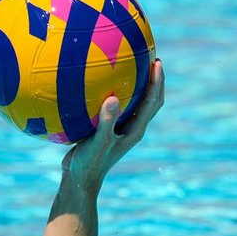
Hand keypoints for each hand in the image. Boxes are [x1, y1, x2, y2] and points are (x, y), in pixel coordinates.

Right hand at [61, 59, 164, 189]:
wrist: (79, 179)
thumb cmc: (90, 164)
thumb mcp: (98, 142)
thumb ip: (106, 122)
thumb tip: (114, 98)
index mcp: (135, 130)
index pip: (153, 102)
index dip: (157, 82)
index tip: (157, 62)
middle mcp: (131, 127)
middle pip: (150, 99)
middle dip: (153, 79)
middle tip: (150, 56)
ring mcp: (119, 128)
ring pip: (134, 101)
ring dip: (135, 83)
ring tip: (128, 61)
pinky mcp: (106, 128)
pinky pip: (113, 105)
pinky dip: (112, 91)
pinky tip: (97, 79)